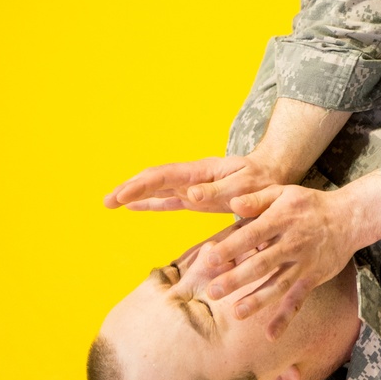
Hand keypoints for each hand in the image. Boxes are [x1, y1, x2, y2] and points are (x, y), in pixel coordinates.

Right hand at [103, 153, 292, 212]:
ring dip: (134, 195)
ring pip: (157, 188)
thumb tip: (188, 195)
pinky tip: (133, 208)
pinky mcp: (197, 198)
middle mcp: (193, 177)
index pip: (164, 176)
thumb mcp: (244, 187)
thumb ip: (218, 191)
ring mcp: (193, 187)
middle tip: (106, 201)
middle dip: (129, 188)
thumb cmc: (262, 182)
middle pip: (154, 179)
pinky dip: (149, 203)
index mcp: (201, 172)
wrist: (275, 176)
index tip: (120, 195)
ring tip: (110, 203)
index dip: (140, 185)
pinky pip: (168, 200)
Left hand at [201, 169, 380, 338]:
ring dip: (257, 300)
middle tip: (213, 291)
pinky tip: (271, 335)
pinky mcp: (313, 278)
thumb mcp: (284, 192)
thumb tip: (232, 203)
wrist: (349, 218)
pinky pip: (297, 300)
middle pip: (261, 263)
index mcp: (282, 220)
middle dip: (236, 278)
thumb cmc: (310, 204)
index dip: (232, 247)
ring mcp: (304, 263)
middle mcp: (292, 243)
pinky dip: (285, 318)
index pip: (253, 235)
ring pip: (278, 285)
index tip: (211, 259)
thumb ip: (257, 198)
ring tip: (236, 313)